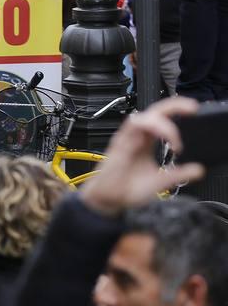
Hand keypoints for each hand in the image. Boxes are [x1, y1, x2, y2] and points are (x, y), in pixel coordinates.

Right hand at [81, 96, 203, 216]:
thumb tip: (198, 170)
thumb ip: (178, 174)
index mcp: (146, 141)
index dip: (177, 110)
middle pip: (154, 111)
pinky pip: (133, 129)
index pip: (162, 118)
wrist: (108, 199)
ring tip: (175, 138)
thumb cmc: (126, 188)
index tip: (193, 112)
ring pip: (143, 117)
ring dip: (163, 122)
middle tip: (191, 108)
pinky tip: (162, 140)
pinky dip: (149, 131)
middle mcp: (136, 137)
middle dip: (174, 106)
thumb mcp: (160, 182)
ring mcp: (127, 139)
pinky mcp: (119, 145)